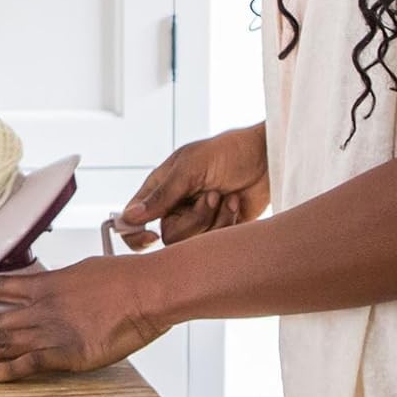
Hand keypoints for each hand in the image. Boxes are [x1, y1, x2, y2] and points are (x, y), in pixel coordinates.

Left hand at [0, 257, 167, 381]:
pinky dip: (2, 372)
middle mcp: (38, 308)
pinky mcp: (65, 353)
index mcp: (43, 285)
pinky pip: (27, 364)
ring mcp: (49, 331)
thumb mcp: (84, 272)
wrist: (145, 289)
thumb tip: (60, 287)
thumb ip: (65, 285)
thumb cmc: (123, 278)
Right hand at [119, 123, 269, 249]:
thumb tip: (129, 217)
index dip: (135, 235)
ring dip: (215, 219)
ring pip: (194, 243)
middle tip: (210, 197)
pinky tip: (235, 203)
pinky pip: (216, 243)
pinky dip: (229, 222)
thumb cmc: (227, 152)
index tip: (151, 237)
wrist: (267, 158)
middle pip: (169, 237)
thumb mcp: (190, 167)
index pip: (133, 220)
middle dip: (195, 220)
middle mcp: (175, 208)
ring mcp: (198, 221)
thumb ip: (161, 195)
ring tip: (225, 196)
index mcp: (160, 189)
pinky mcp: (221, 230)